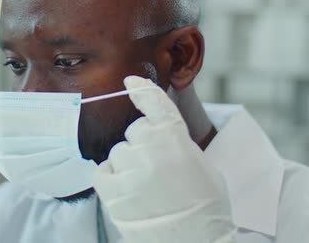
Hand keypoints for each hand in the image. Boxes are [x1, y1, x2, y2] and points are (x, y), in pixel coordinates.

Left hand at [93, 76, 234, 242]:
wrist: (195, 242)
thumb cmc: (205, 208)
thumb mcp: (202, 165)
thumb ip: (177, 143)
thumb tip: (158, 134)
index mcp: (176, 139)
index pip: (156, 105)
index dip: (142, 91)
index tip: (130, 82)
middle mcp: (151, 149)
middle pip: (135, 131)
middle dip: (143, 145)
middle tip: (158, 170)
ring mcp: (130, 169)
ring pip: (118, 151)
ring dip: (128, 164)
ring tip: (146, 188)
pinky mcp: (113, 191)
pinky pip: (103, 171)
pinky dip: (112, 178)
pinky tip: (129, 191)